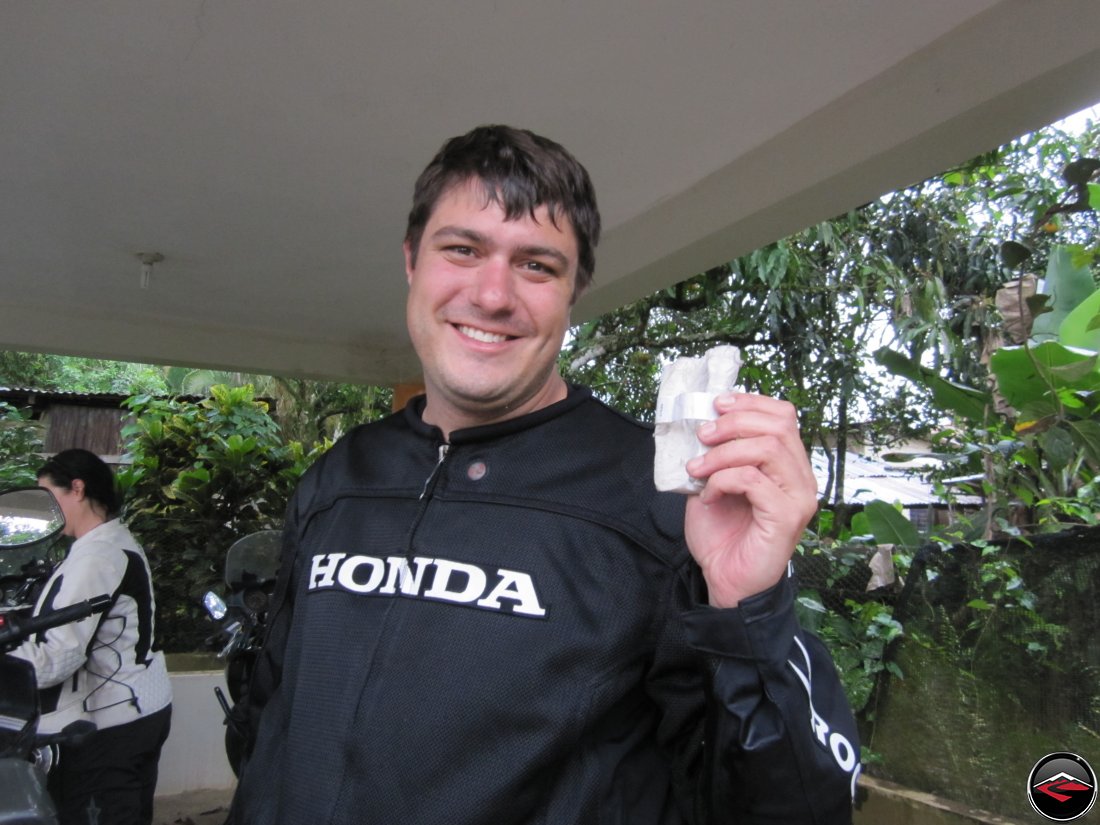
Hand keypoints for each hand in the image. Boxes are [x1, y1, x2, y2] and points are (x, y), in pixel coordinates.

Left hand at [683, 392, 817, 607]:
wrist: (724, 581)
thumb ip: (718, 454)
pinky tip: (707, 497)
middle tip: (702, 435)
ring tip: (697, 469)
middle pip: (778, 425)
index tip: (717, 405)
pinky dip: (723, 480)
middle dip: (734, 423)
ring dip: (724, 452)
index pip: (783, 416)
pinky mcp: (786, 517)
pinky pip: (754, 480)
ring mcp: (798, 498)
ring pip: (768, 448)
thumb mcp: (713, 482)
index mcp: (788, 465)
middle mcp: (801, 478)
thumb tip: (703, 420)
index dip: (750, 402)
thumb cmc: (722, 534)